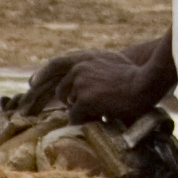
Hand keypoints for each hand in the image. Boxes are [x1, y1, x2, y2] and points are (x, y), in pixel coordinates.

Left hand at [19, 36, 173, 124]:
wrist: (145, 83)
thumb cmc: (135, 75)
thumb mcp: (111, 61)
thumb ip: (94, 66)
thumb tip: (81, 76)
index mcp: (85, 57)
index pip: (56, 64)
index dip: (43, 74)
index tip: (32, 84)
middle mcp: (79, 67)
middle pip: (62, 91)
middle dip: (71, 102)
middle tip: (81, 109)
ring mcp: (79, 82)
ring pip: (71, 105)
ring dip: (84, 111)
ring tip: (106, 107)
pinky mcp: (83, 98)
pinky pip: (77, 117)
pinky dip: (87, 120)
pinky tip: (103, 115)